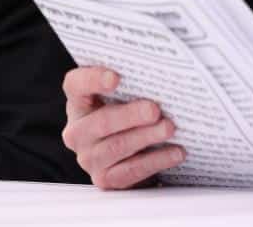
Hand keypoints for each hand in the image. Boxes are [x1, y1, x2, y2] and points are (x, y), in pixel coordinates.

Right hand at [61, 67, 184, 189]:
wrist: (135, 156)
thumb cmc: (133, 116)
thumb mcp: (129, 96)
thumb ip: (137, 84)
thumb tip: (166, 73)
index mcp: (80, 103)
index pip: (76, 85)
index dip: (93, 79)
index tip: (115, 78)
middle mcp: (79, 131)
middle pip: (101, 121)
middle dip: (130, 115)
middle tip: (155, 110)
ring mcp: (90, 157)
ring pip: (117, 146)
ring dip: (146, 136)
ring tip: (170, 128)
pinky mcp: (106, 179)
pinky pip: (131, 170)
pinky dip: (156, 160)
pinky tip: (176, 151)